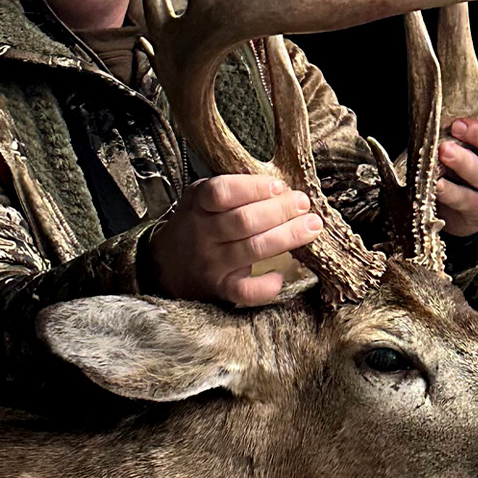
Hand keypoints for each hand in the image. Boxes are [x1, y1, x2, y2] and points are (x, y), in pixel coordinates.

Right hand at [147, 175, 322, 305]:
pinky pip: (246, 291)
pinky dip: (266, 285)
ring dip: (287, 236)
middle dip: (280, 210)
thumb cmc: (196, 224)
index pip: (221, 192)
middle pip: (244, 221)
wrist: (166, 265)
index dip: (253, 188)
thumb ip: (233, 189)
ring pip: (253, 249)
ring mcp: (211, 264)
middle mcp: (202, 234)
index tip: (278, 186)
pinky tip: (280, 274)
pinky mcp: (220, 289)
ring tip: (311, 226)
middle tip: (303, 203)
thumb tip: (281, 188)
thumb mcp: (202, 198)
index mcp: (197, 204)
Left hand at [435, 113, 477, 236]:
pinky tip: (437, 183)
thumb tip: (446, 100)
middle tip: (459, 126)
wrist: (451, 207)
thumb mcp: (465, 137)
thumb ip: (465, 121)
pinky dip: (449, 190)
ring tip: (444, 152)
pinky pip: (465, 198)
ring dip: (463, 162)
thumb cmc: (457, 159)